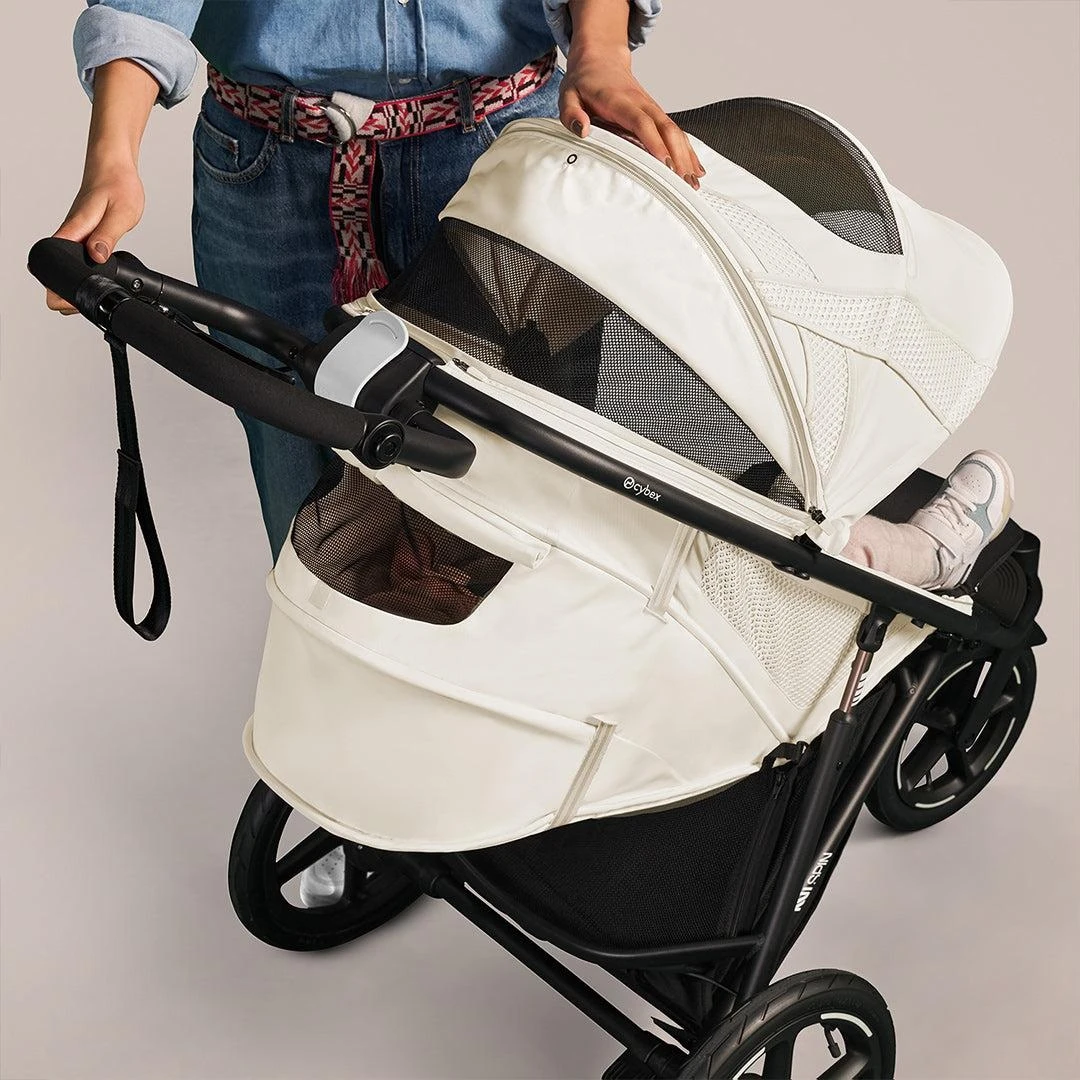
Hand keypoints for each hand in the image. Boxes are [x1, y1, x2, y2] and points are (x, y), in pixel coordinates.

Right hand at [45, 58, 156, 312]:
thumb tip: (97, 257)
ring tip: (93, 297)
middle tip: (86, 306)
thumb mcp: (121, 213)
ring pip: (64, 269)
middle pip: (53, 275)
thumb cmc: (117, 184)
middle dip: (66, 296)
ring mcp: (73, 236)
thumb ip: (108, 236)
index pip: (53, 267)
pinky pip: (75, 260)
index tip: (72, 304)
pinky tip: (96, 280)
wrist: (113, 166)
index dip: (59, 292)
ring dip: (74, 286)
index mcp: (73, 232)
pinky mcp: (80, 236)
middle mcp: (68, 235)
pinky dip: (82, 274)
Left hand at [559, 47, 703, 186]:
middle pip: (666, 129)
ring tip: (694, 182)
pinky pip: (675, 132)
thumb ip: (571, 113)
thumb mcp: (568, 95)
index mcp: (620, 101)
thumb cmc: (584, 82)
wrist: (600, 59)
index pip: (642, 123)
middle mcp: (641, 104)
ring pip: (675, 132)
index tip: (664, 163)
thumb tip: (581, 130)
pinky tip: (694, 167)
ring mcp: (652, 108)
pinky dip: (687, 150)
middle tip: (683, 182)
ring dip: (687, 156)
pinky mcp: (656, 114)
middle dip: (678, 156)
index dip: (654, 143)